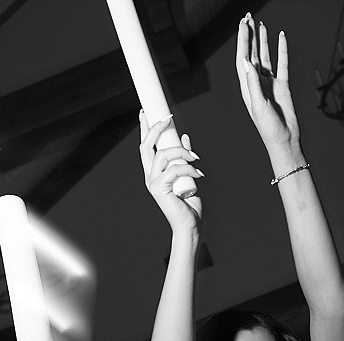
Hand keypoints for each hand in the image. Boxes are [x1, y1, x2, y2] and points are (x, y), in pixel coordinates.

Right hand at [140, 114, 201, 233]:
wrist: (190, 226)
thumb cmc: (189, 205)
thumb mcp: (188, 175)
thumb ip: (184, 158)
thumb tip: (185, 138)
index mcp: (154, 173)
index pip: (145, 146)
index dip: (144, 128)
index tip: (145, 112)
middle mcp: (150, 176)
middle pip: (146, 146)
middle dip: (156, 128)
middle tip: (168, 118)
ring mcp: (153, 183)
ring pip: (163, 155)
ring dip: (182, 152)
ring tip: (195, 158)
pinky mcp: (160, 190)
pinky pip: (174, 170)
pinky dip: (189, 169)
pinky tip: (198, 175)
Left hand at [236, 15, 299, 151]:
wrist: (284, 139)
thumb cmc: (268, 128)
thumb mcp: (258, 105)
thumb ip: (253, 83)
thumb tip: (246, 61)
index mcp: (247, 87)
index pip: (243, 58)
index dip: (243, 41)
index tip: (243, 24)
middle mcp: (257, 82)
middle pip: (252, 53)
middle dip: (250, 36)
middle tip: (248, 18)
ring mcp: (270, 83)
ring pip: (265, 56)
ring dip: (262, 41)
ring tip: (260, 25)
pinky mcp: (282, 85)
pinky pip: (282, 63)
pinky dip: (282, 50)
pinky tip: (281, 38)